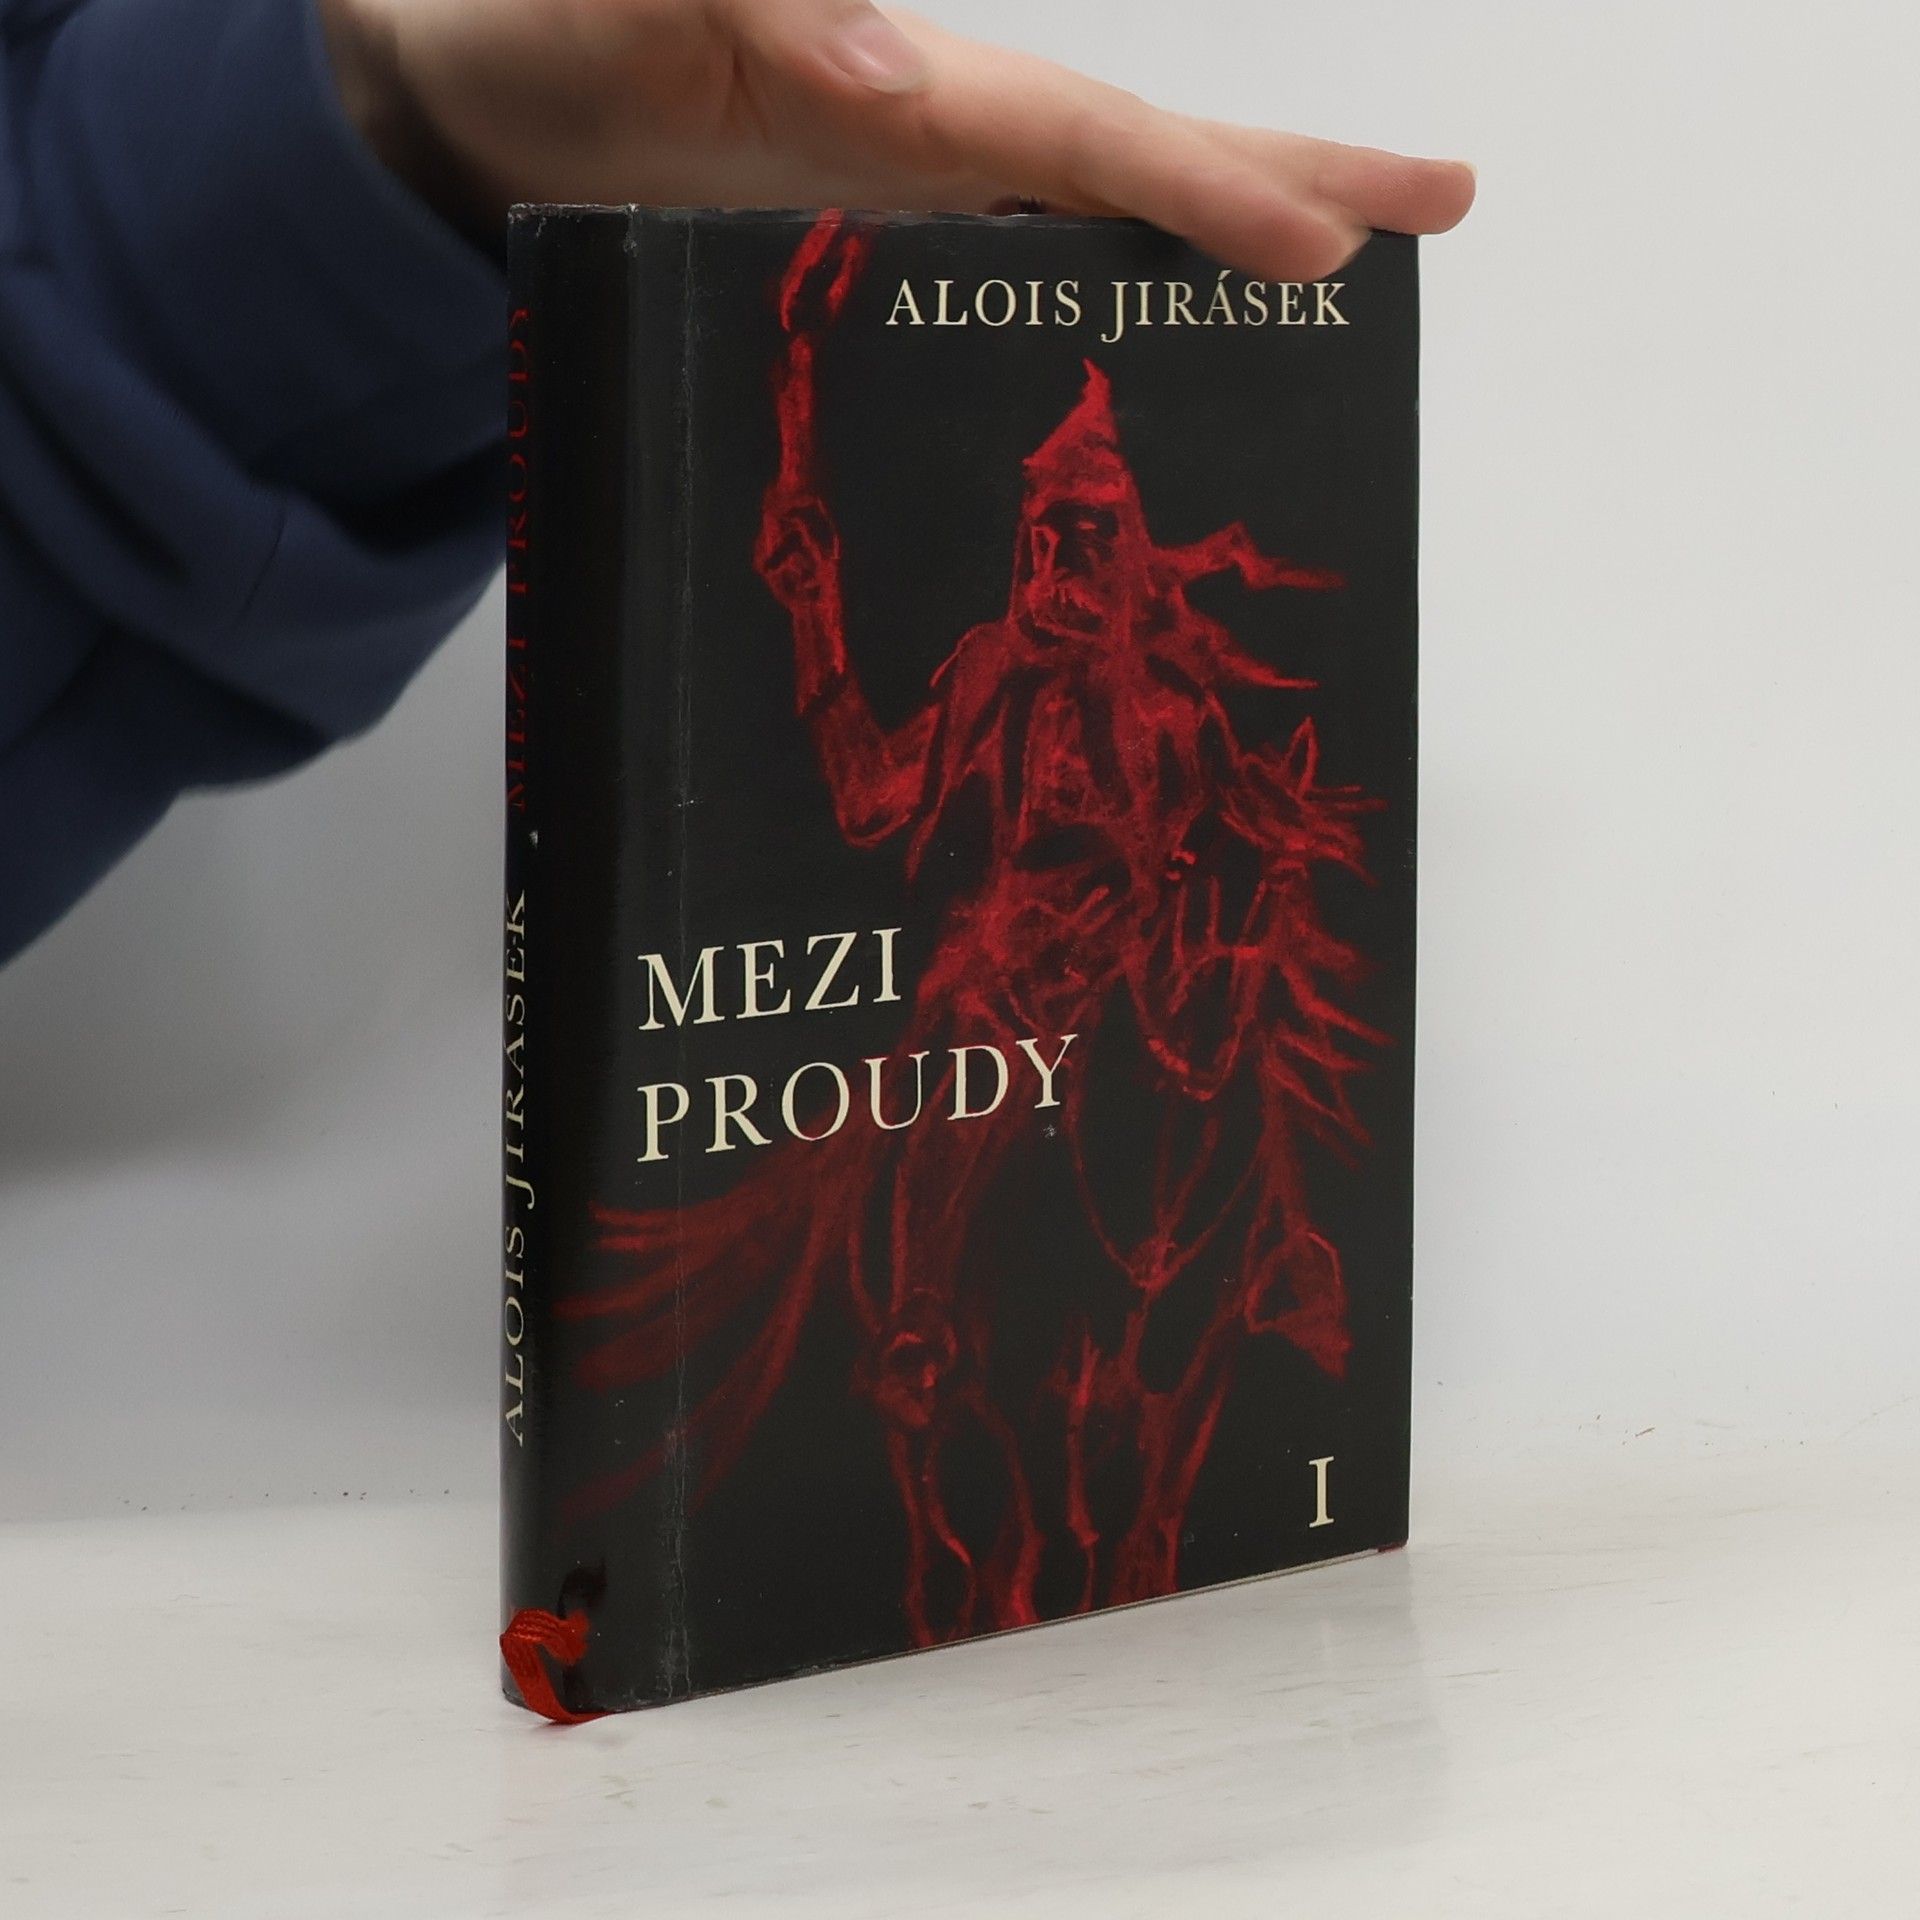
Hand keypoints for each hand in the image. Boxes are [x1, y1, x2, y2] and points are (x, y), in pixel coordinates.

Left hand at [318, 0, 1472, 279]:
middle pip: (1140, 158)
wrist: (471, 104)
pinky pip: (1013, 276)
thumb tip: (909, 76)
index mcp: (908, 80)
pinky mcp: (869, 249)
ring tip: (1342, 279)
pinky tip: (1146, 344)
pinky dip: (1101, 298)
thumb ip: (750, 5)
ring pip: (1097, 219)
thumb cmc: (537, 34)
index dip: (1213, 188)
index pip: (1094, 136)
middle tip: (1441, 200)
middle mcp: (935, 134)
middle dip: (1289, 178)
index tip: (1336, 238)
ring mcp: (910, 196)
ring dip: (1216, 245)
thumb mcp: (626, 3)